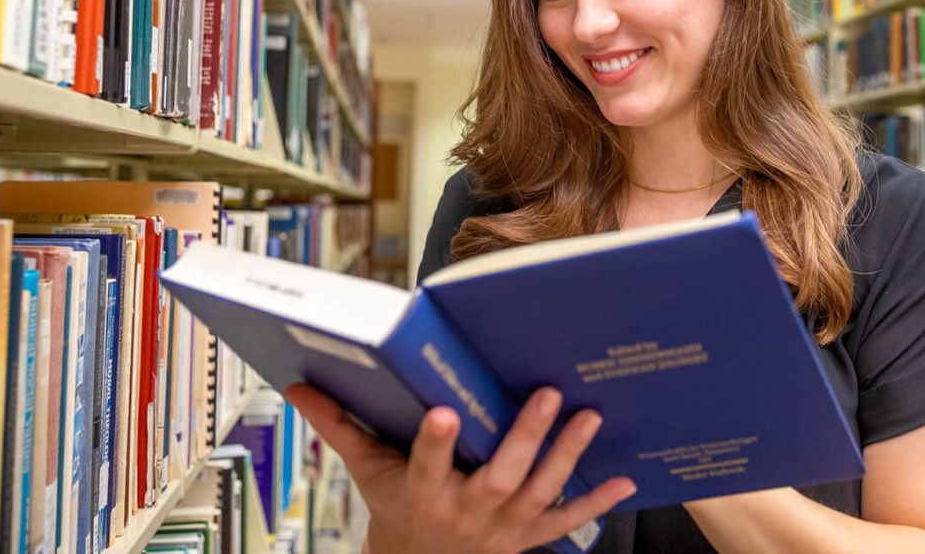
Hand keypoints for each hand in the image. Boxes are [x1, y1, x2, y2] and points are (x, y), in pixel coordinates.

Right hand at [286, 383, 635, 553]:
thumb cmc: (396, 507)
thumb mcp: (367, 471)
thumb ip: (339, 426)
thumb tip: (298, 386)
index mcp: (422, 492)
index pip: (426, 465)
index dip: (435, 443)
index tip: (443, 411)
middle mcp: (466, 512)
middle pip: (499, 476)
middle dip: (524, 437)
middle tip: (547, 394)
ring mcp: (503, 528)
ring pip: (540, 493)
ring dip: (567, 457)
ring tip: (589, 415)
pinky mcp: (529, 538)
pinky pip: (567, 523)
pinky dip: (596, 504)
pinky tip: (626, 478)